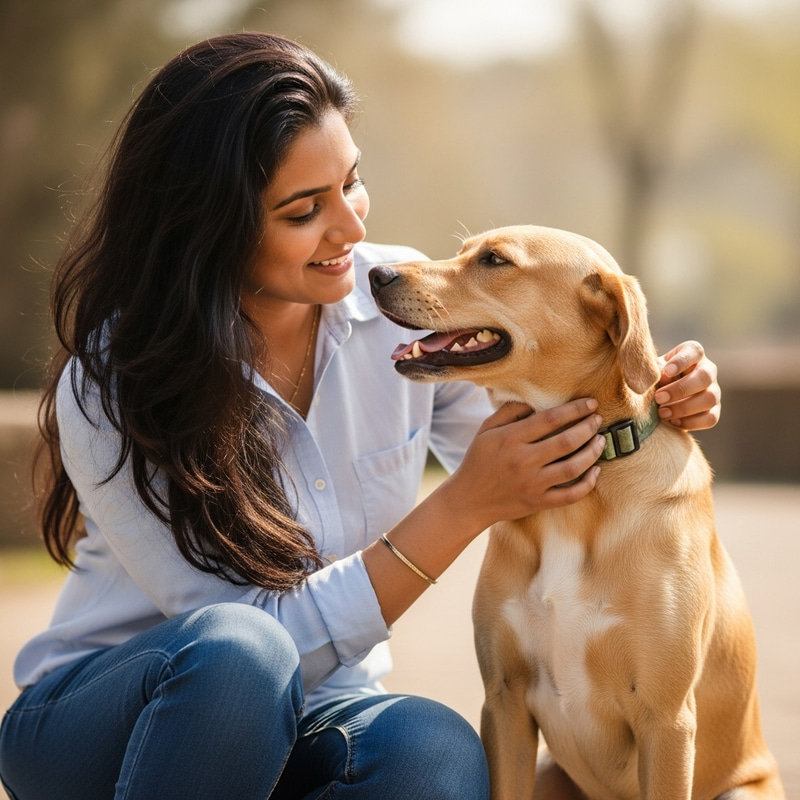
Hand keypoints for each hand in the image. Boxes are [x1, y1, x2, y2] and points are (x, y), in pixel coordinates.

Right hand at [443, 399, 604, 530]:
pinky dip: (588, 484)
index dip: (575, 409)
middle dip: (588, 427)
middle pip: (566, 441)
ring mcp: (532, 484)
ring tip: (601, 440)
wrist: (468, 500)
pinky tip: (596, 471)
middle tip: (598, 419)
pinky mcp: (538, 502)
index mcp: (510, 439)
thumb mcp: (486, 430)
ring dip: (592, 452)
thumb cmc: (478, 461)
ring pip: (573, 467)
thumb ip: (509, 412)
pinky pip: (570, 495)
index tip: (590, 404)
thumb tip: (534, 402)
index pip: (550, 419)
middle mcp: (523, 461)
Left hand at [654, 341, 720, 430]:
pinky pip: (710, 418)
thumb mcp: (652, 370)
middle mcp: (707, 370)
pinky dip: (691, 422)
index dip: (682, 361)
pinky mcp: (714, 410)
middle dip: (680, 389)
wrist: (660, 398)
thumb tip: (660, 378)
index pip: (694, 351)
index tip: (666, 371)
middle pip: (705, 377)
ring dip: (684, 408)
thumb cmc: (654, 378)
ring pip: (709, 399)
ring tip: (662, 412)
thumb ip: (655, 371)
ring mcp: (714, 390)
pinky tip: (673, 422)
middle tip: (658, 398)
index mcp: (692, 353)